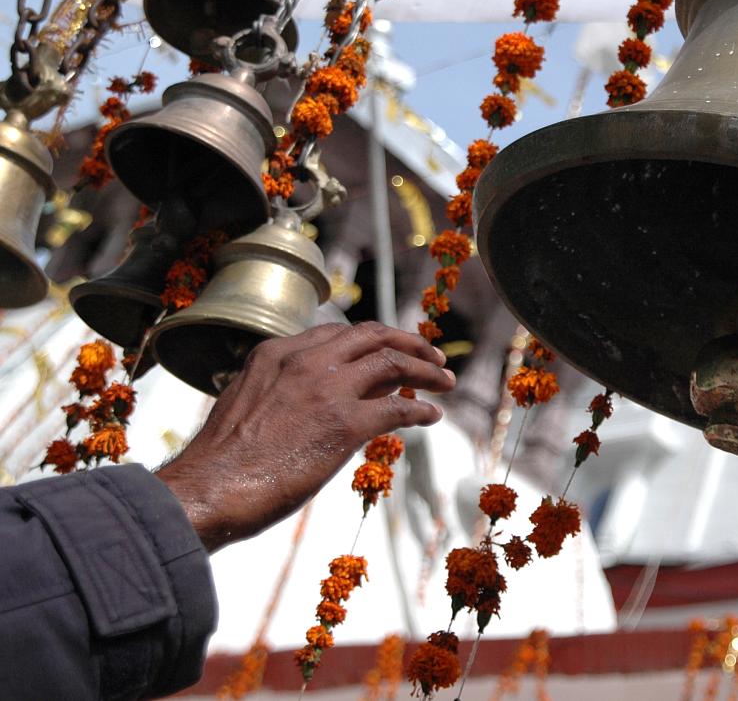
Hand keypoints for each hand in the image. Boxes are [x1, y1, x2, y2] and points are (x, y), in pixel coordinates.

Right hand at [157, 322, 455, 551]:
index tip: (391, 350)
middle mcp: (305, 360)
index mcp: (276, 352)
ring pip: (393, 362)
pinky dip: (421, 410)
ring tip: (445, 381)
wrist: (206, 490)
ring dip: (426, 370)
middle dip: (409, 343)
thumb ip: (281, 392)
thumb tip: (314, 403)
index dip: (372, 340)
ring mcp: (327, 390)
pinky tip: (432, 416)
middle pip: (373, 336)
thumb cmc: (220, 462)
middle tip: (433, 357)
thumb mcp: (247, 404)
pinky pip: (398, 409)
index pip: (338, 334)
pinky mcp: (344, 424)